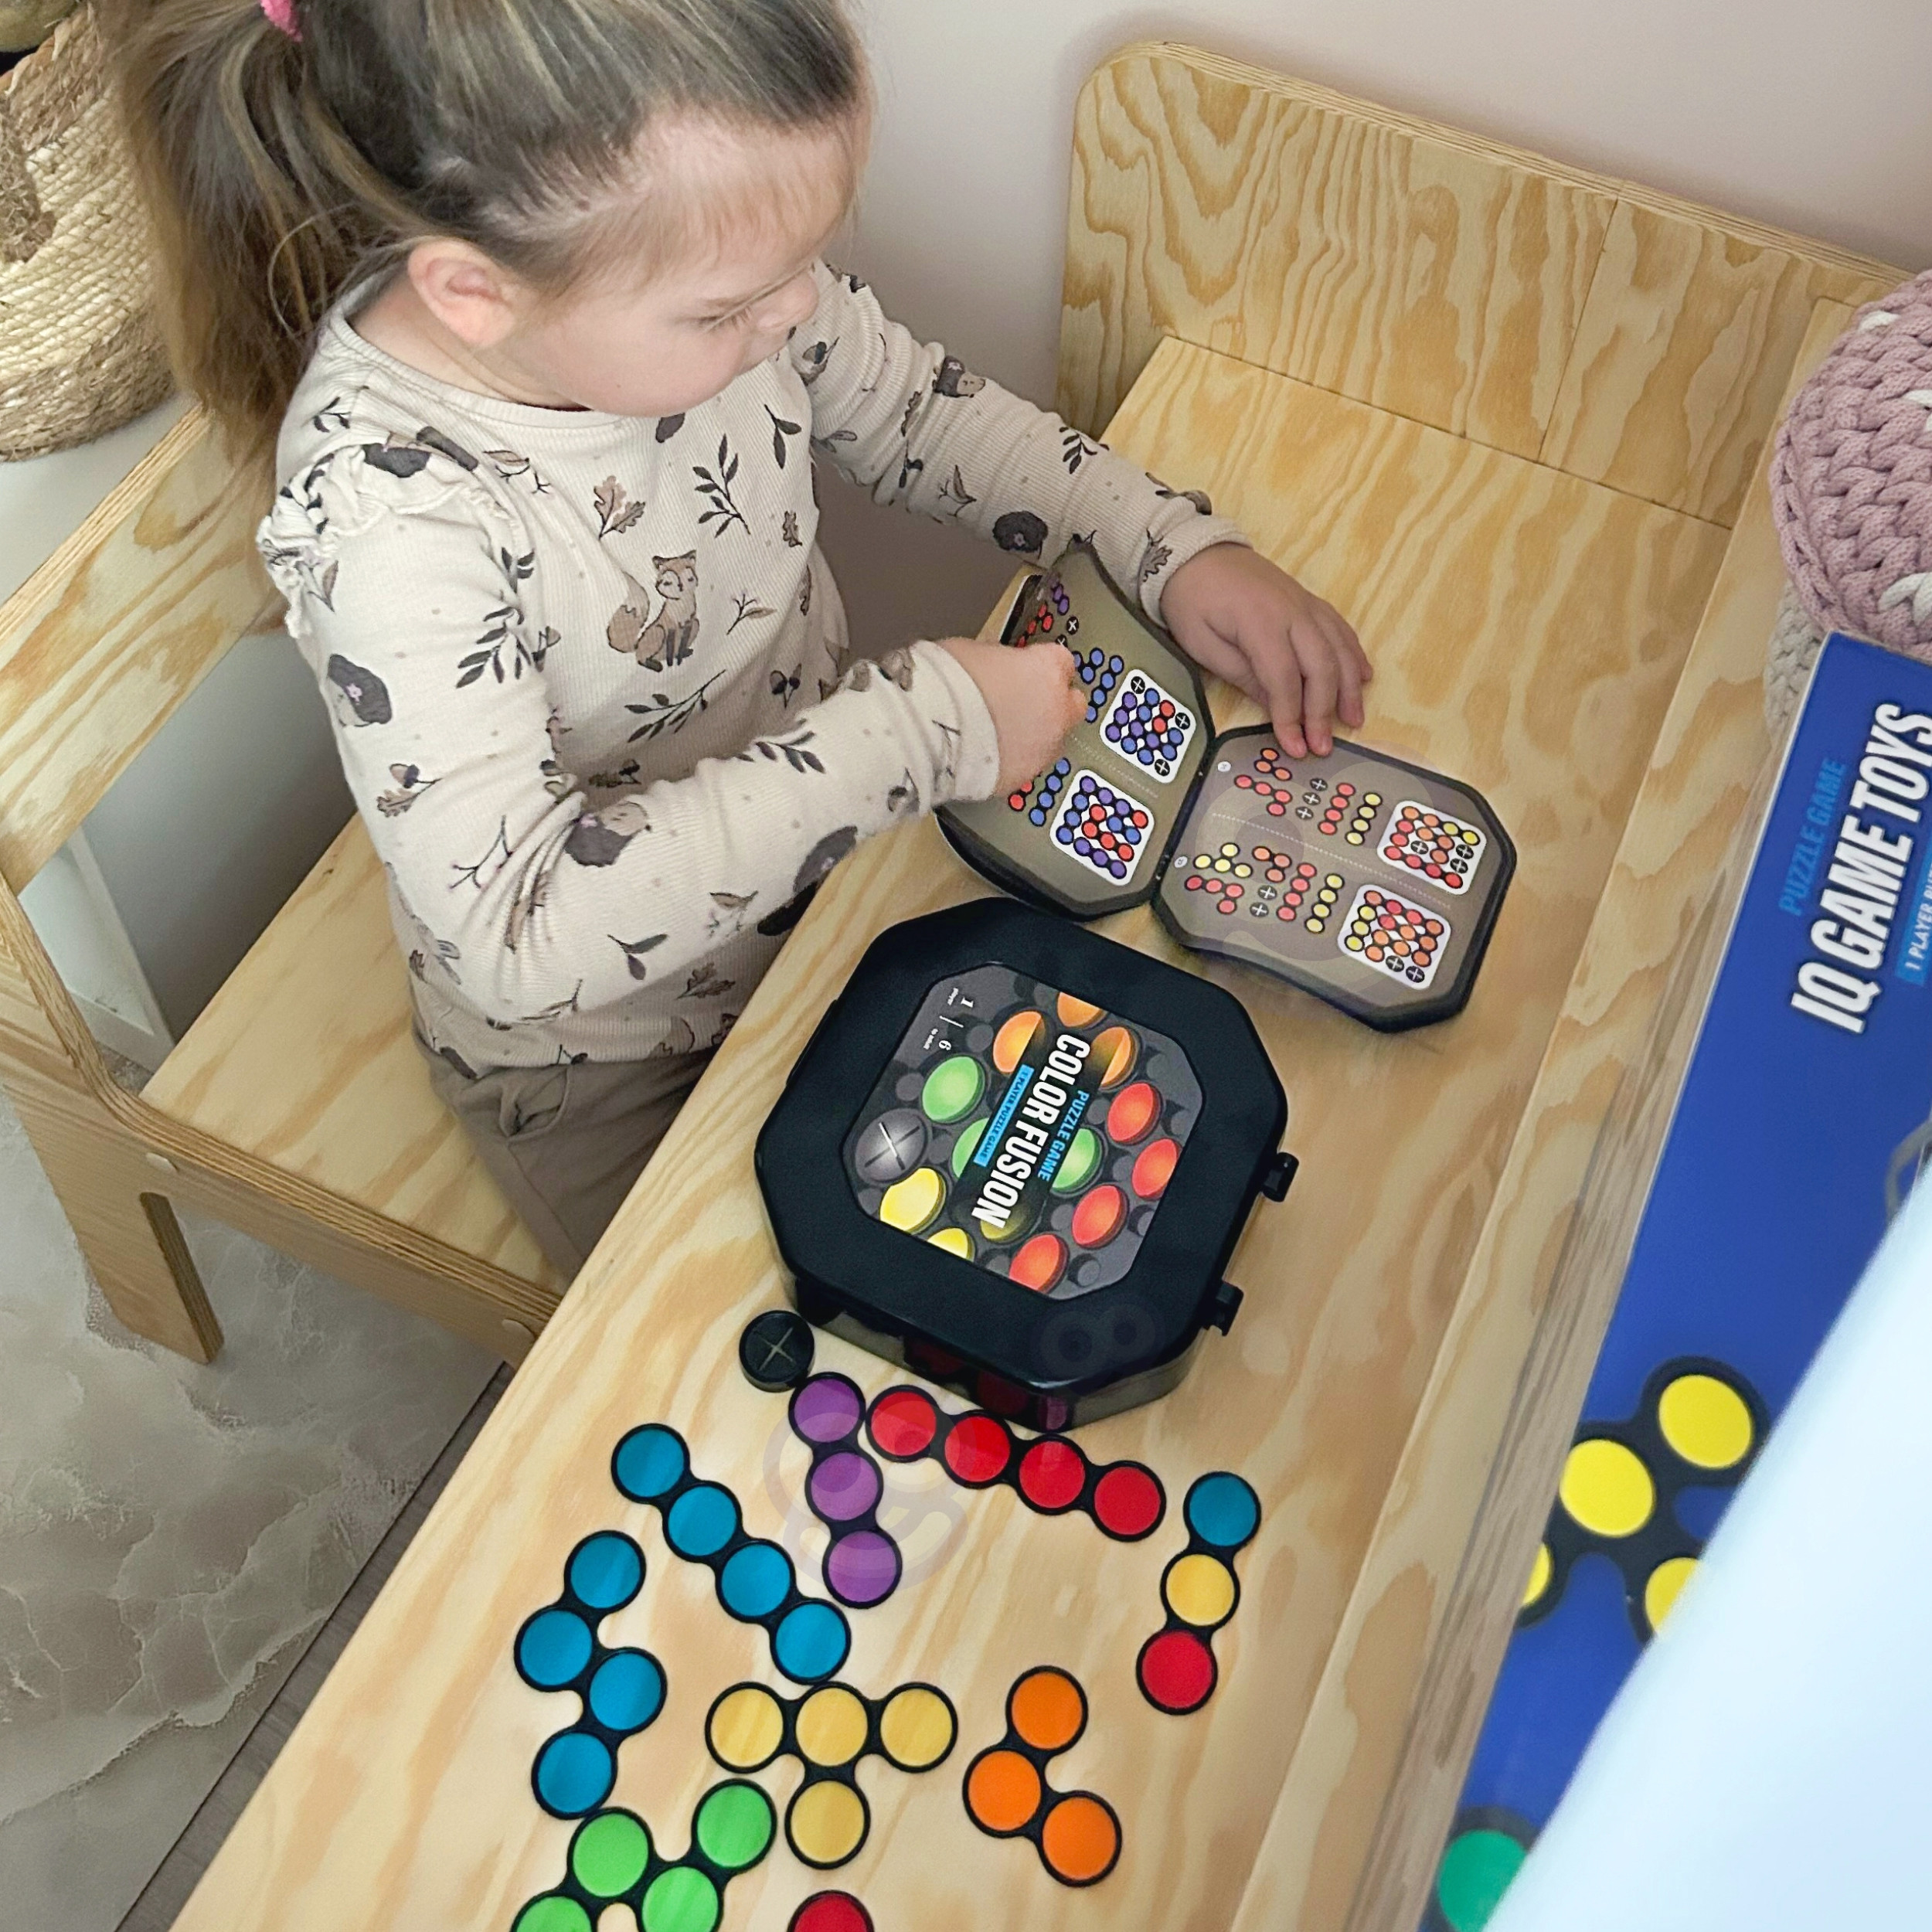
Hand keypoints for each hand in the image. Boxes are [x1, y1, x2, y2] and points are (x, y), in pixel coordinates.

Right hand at [939, 637, 1083, 793]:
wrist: (930, 730)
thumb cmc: (947, 684)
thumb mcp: (976, 652)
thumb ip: (1001, 661)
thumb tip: (997, 668)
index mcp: (1046, 670)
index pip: (1062, 662)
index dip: (1042, 666)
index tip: (1029, 669)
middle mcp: (1056, 710)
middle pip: (1072, 705)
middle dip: (1053, 704)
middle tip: (1024, 703)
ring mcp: (1043, 748)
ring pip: (1053, 740)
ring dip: (1034, 735)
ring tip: (999, 732)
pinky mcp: (1024, 777)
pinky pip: (1026, 765)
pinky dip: (1013, 760)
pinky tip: (988, 753)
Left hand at [1160, 544, 1369, 757]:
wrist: (1196, 553)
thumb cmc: (1192, 600)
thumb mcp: (1203, 644)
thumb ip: (1242, 675)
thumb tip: (1275, 707)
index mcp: (1260, 623)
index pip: (1284, 679)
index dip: (1291, 717)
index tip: (1294, 746)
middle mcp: (1292, 612)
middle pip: (1320, 666)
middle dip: (1324, 710)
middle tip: (1323, 744)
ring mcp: (1304, 604)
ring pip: (1338, 648)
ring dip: (1349, 688)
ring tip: (1353, 720)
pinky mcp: (1308, 601)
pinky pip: (1340, 629)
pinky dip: (1353, 654)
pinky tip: (1362, 677)